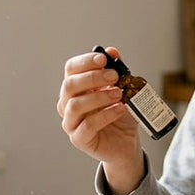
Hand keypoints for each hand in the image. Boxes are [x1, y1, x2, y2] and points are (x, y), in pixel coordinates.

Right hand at [57, 47, 143, 193]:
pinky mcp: (79, 139)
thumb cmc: (120, 115)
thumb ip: (117, 71)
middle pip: (70, 85)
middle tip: (114, 76)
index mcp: (75, 88)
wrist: (127, 142)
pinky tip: (119, 109)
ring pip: (75, 105)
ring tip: (119, 94)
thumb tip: (112, 51)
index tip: (104, 59)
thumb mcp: (122, 89)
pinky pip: (87, 125)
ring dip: (99, 97)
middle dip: (93, 78)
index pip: (71, 69)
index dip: (85, 62)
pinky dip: (105, 115)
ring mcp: (71, 122)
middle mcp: (67, 104)